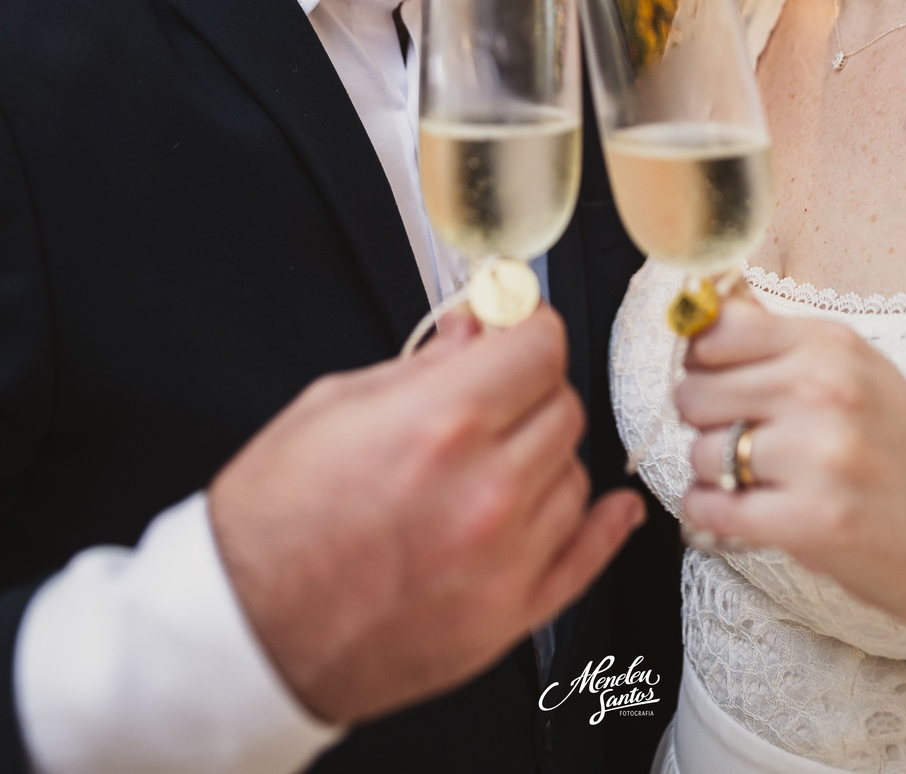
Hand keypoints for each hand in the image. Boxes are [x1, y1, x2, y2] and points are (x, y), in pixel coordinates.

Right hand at [208, 305, 643, 721]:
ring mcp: (505, 559)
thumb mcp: (333, 406)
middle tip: (494, 393)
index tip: (518, 326)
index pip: (541, 345)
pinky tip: (607, 507)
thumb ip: (421, 364)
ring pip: (574, 473)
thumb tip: (475, 327)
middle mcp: (486, 489)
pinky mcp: (510, 616)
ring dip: (543, 456)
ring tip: (490, 462)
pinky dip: (602, 525)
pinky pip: (588, 557)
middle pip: (562, 405)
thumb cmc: (271, 523)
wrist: (245, 634)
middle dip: (530, 388)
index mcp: (442, 423)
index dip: (528, 326)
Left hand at [677, 299, 905, 658]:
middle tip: (738, 436)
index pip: (718, 328)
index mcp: (831, 345)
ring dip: (713, 473)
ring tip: (756, 480)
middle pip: (694, 390)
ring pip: (700, 452)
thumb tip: (699, 327)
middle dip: (704, 420)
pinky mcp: (812, 520)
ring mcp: (819, 454)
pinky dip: (710, 513)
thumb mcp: (858, 372)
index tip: (717, 379)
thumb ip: (784, 348)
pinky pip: (710, 506)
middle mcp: (824, 388)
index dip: (703, 358)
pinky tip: (740, 511)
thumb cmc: (904, 455)